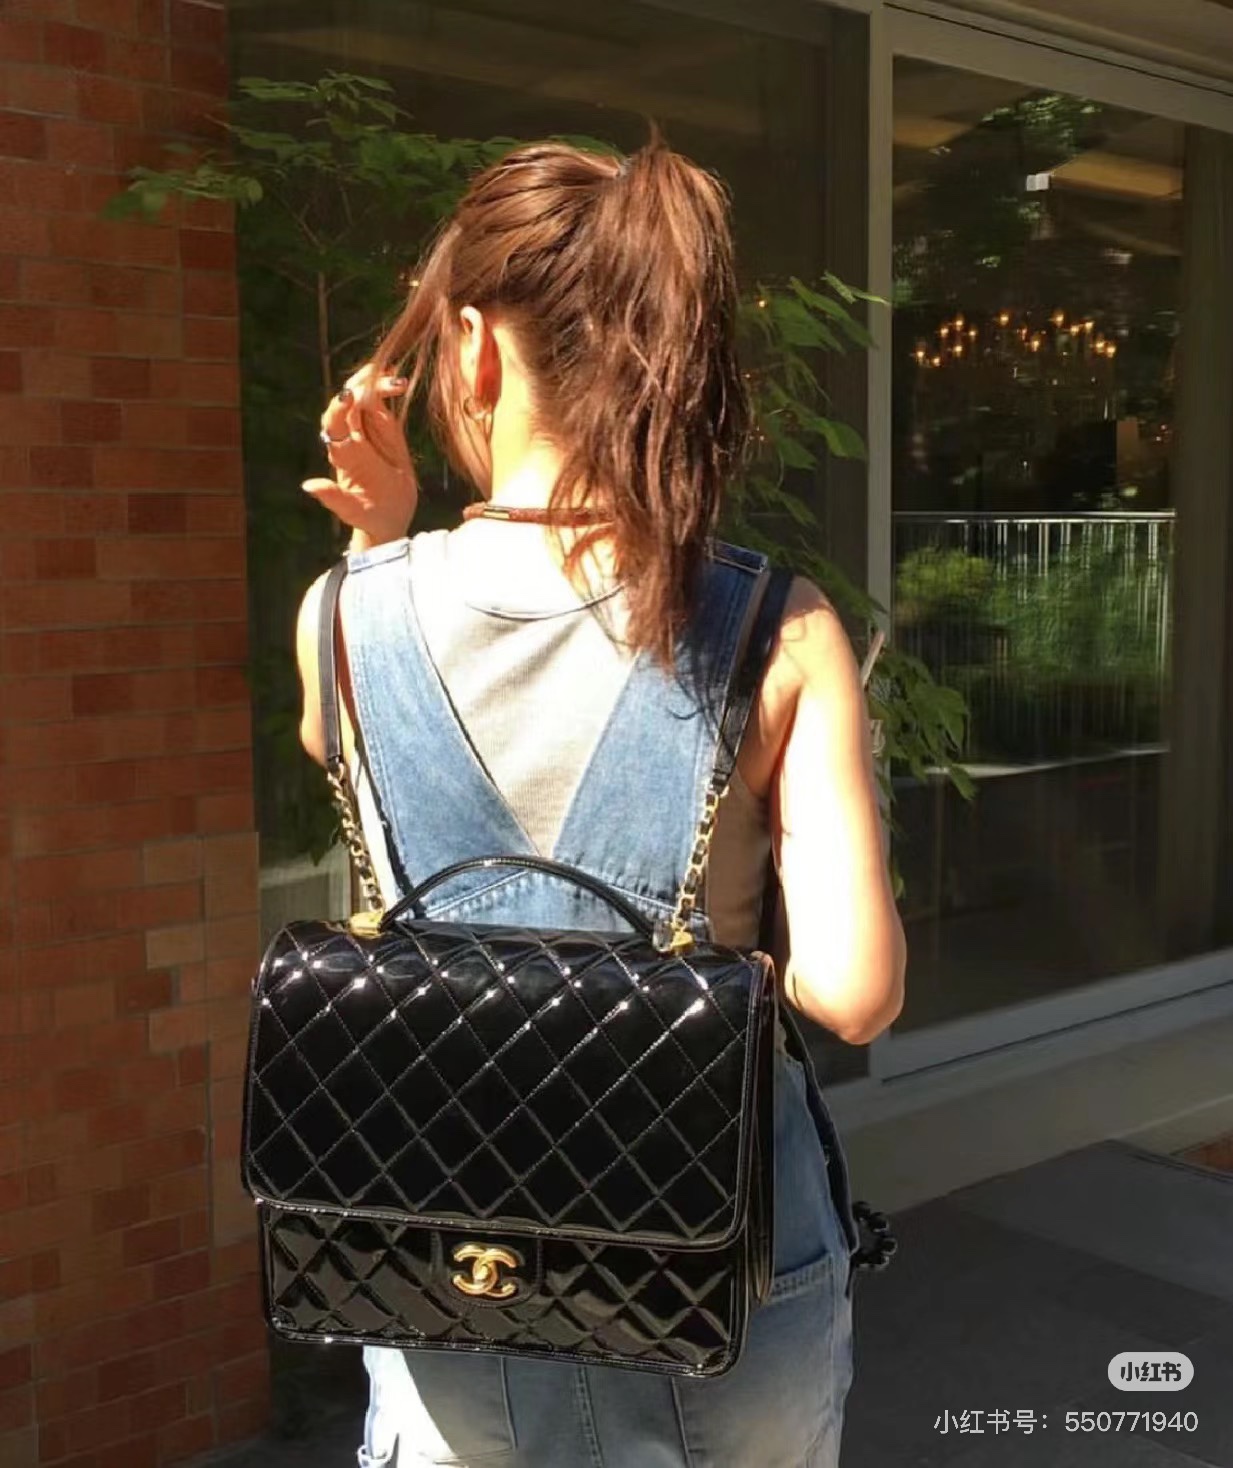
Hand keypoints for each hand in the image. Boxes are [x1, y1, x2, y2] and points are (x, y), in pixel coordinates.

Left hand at [304, 363, 417, 549]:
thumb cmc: (367, 517)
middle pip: (347, 401)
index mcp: (342, 454)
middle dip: (360, 386)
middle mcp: (350, 438)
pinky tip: (398, 382)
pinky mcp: (383, 428)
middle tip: (381, 377)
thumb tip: (308, 486)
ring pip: (363, 396)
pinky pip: (380, 402)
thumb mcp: (351, 510)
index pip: (333, 424)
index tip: (349, 397)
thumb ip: (333, 498)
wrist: (389, 517)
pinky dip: (385, 388)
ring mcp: (367, 430)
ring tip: (395, 381)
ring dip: (375, 382)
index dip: (338, 408)